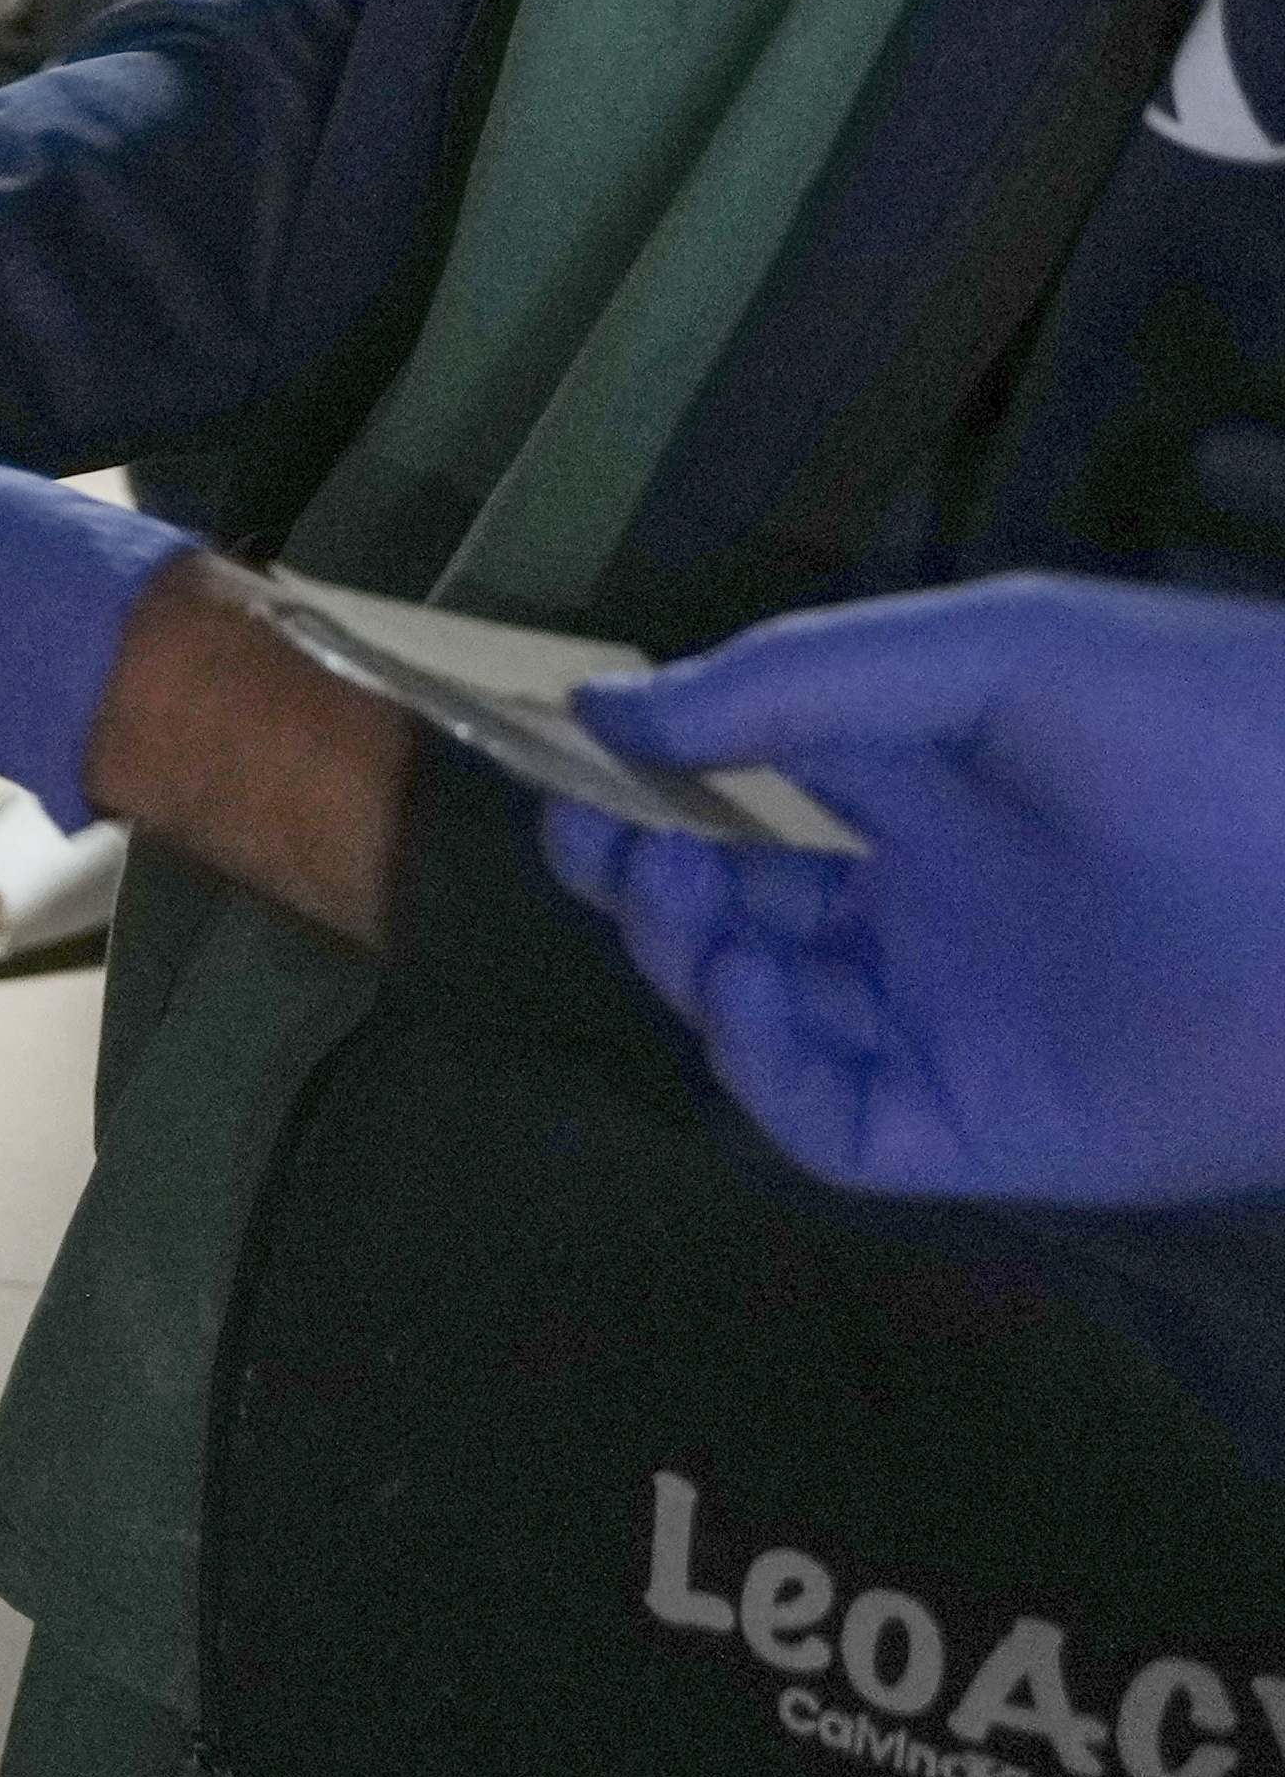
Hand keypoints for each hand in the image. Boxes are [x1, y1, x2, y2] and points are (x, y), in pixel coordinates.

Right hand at [548, 573, 1284, 1208]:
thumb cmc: (1213, 726)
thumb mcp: (995, 649)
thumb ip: (798, 682)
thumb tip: (602, 709)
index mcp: (916, 787)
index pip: (730, 791)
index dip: (633, 782)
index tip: (563, 761)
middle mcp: (914, 904)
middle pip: (720, 907)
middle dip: (636, 873)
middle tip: (611, 844)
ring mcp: (945, 1020)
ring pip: (756, 1016)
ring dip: (686, 961)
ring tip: (691, 906)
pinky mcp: (984, 1127)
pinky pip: (831, 1123)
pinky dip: (760, 1068)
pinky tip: (752, 993)